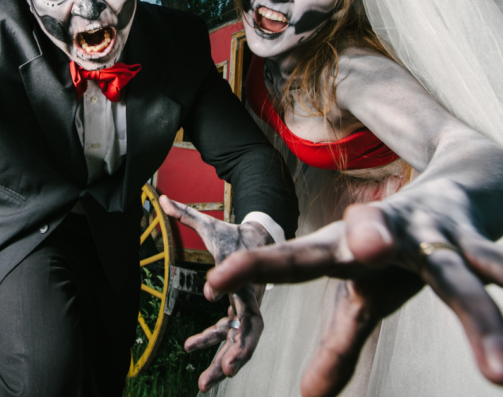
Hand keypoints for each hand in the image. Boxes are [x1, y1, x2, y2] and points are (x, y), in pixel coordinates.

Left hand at [159, 195, 271, 391]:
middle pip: (249, 331)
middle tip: (225, 373)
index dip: (227, 294)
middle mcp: (250, 297)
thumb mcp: (210, 224)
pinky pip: (226, 333)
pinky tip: (188, 348)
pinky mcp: (238, 312)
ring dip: (222, 361)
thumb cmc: (233, 233)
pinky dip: (211, 343)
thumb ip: (186, 214)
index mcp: (247, 277)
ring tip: (203, 382)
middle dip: (238, 354)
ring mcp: (246, 307)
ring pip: (239, 341)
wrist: (258, 238)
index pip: (242, 293)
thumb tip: (162, 199)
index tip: (209, 294)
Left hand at [206, 184, 502, 395]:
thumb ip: (336, 347)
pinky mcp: (477, 240)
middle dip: (366, 237)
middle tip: (366, 245)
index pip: (293, 259)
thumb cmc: (395, 254)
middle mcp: (386, 235)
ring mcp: (435, 236)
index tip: (212, 282)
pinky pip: (495, 264)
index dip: (254, 267)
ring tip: (495, 371)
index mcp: (344, 249)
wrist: (460, 189)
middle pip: (368, 239)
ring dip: (476, 317)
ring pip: (456, 276)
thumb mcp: (364, 299)